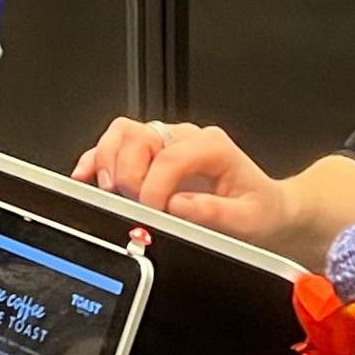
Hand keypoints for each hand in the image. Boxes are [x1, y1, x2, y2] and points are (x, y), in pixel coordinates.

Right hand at [70, 118, 289, 244]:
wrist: (267, 210)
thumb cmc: (259, 211)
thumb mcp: (248, 220)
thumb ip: (213, 212)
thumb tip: (178, 205)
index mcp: (212, 147)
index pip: (169, 157)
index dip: (153, 187)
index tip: (153, 213)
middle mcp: (186, 139)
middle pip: (137, 137)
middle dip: (127, 175)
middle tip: (134, 205)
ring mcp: (166, 143)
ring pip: (122, 134)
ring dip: (108, 163)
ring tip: (111, 193)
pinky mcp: (151, 155)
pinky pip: (115, 145)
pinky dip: (97, 159)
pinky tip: (87, 177)